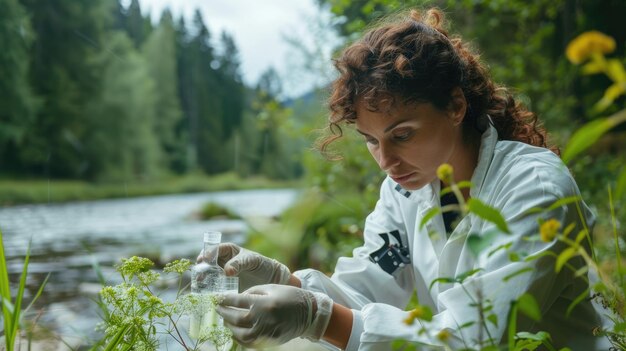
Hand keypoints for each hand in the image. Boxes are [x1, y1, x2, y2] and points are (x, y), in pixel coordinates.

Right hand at [198, 243, 290, 290]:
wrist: (270, 280)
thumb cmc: (262, 264)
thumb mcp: (252, 260)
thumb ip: (239, 263)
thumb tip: (227, 271)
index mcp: (228, 251)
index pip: (214, 249)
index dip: (206, 253)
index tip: (202, 259)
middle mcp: (222, 262)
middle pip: (207, 263)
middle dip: (201, 268)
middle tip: (199, 274)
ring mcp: (221, 275)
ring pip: (207, 275)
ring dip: (202, 279)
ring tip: (200, 284)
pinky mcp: (224, 287)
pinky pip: (212, 287)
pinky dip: (207, 289)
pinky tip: (206, 293)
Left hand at [216, 284, 332, 347]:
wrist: (308, 313)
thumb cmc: (289, 297)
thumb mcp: (271, 288)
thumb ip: (253, 292)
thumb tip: (237, 298)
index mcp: (261, 303)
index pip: (235, 301)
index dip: (223, 299)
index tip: (216, 298)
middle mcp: (260, 319)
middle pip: (234, 318)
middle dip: (223, 312)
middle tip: (218, 308)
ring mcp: (263, 332)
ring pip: (238, 332)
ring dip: (229, 326)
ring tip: (225, 319)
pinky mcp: (267, 341)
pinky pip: (247, 342)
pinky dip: (238, 337)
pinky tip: (235, 331)